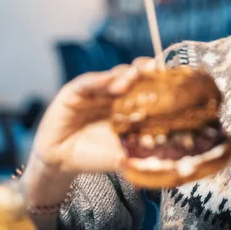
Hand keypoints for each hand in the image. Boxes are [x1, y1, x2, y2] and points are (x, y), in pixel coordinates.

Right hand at [22, 59, 155, 205]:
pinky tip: (108, 80)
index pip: (145, 88)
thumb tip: (166, 162)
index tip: (169, 77)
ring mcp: (94, 90)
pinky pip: (86, 83)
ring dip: (123, 75)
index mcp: (128, 105)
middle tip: (153, 69)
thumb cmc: (94, 156)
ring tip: (134, 76)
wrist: (61, 162)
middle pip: (131, 76)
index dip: (156, 81)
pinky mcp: (73, 92)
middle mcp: (113, 93)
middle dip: (143, 71)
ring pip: (111, 76)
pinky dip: (98, 80)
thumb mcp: (121, 153)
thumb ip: (138, 152)